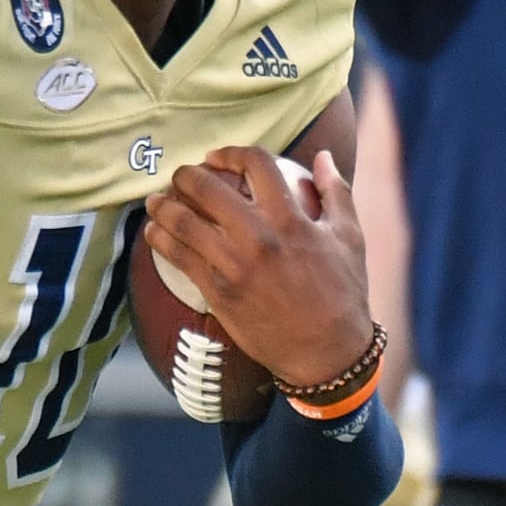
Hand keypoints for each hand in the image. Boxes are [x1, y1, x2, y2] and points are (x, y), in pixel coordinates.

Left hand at [144, 145, 373, 392]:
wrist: (326, 352)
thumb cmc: (343, 292)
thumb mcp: (350, 237)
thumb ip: (336, 191)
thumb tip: (323, 157)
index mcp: (291, 219)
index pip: (255, 164)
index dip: (231, 153)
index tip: (218, 157)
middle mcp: (258, 238)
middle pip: (207, 188)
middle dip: (186, 175)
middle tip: (181, 176)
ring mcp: (234, 267)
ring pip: (183, 223)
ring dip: (163, 206)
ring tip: (156, 201)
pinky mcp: (218, 293)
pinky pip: (179, 258)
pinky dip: (161, 240)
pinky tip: (154, 233)